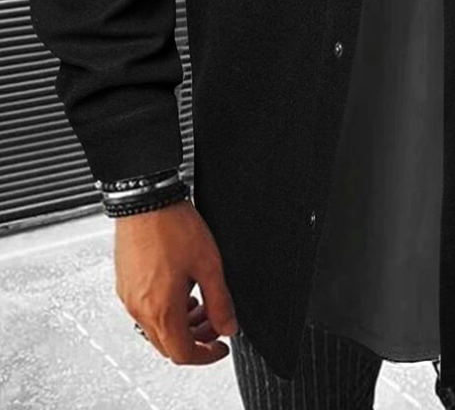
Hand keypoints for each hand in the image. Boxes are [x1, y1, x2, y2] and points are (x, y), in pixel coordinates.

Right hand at [114, 199, 238, 364]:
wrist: (145, 200)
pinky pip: (145, 310)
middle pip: (168, 345)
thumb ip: (220, 301)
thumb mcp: (209, 265)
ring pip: (156, 328)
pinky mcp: (125, 283)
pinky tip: (181, 288)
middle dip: (196, 339)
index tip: (221, 347)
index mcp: (161, 309)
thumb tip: (228, 326)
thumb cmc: (173, 227)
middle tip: (214, 323)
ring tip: (201, 303)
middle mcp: (140, 309)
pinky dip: (166, 309)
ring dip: (181, 324)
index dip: (206, 356)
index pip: (183, 354)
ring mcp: (129, 296)